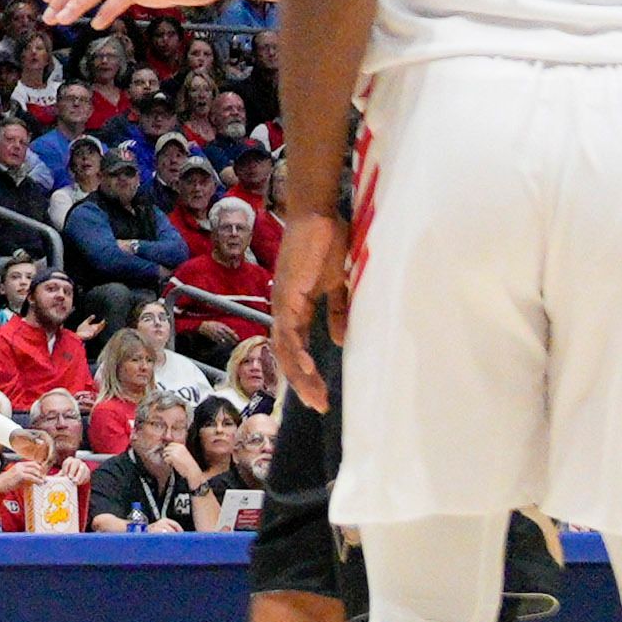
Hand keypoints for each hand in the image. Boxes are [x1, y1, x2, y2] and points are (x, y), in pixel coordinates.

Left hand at [267, 213, 342, 409]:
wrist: (319, 216)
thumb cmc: (329, 244)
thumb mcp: (338, 286)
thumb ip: (336, 312)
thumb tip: (339, 340)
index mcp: (296, 310)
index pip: (296, 350)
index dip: (306, 374)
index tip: (322, 396)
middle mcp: (284, 311)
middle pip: (287, 357)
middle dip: (302, 383)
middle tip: (318, 405)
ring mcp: (282, 304)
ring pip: (285, 350)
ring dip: (299, 375)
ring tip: (315, 396)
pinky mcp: (286, 296)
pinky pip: (288, 331)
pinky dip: (295, 352)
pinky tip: (306, 368)